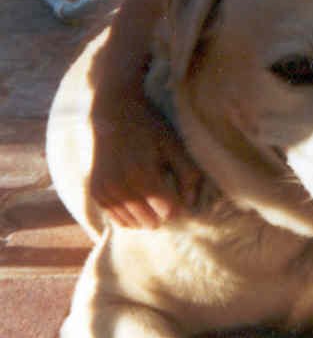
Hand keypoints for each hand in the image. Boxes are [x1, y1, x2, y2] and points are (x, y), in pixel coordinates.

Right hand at [89, 107, 201, 228]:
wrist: (112, 113)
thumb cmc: (148, 128)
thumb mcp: (174, 146)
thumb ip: (188, 174)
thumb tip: (190, 203)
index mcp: (142, 175)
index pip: (169, 212)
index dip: (177, 204)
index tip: (176, 191)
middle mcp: (120, 187)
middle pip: (152, 222)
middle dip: (161, 212)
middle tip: (162, 193)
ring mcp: (105, 191)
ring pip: (135, 224)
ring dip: (146, 215)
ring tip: (147, 194)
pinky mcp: (97, 194)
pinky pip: (119, 220)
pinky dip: (130, 215)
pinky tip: (136, 200)